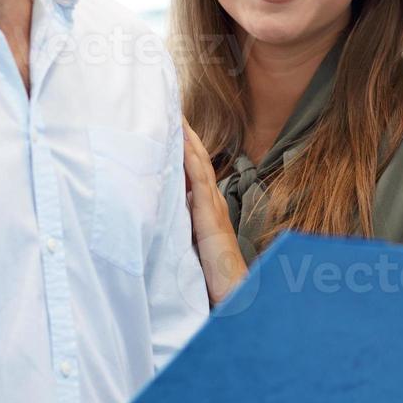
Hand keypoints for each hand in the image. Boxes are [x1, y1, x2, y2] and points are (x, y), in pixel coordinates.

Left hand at [183, 120, 246, 304]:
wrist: (234, 296)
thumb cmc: (213, 278)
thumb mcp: (192, 247)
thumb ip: (183, 229)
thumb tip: (168, 213)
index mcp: (206, 208)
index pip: (193, 169)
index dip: (183, 145)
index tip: (170, 123)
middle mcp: (211, 202)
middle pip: (196, 159)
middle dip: (184, 133)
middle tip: (170, 106)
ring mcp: (212, 208)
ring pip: (198, 163)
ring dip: (187, 138)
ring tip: (174, 113)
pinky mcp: (210, 218)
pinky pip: (199, 181)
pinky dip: (191, 158)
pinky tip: (182, 141)